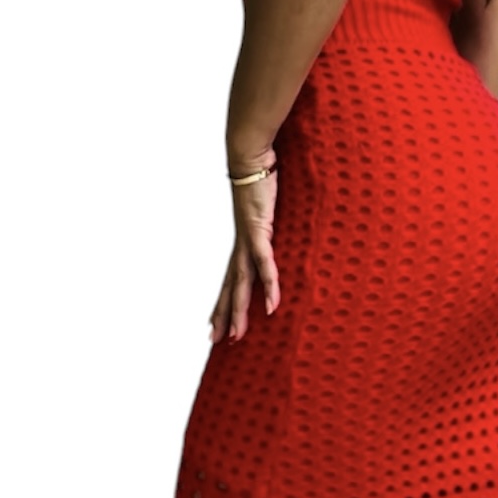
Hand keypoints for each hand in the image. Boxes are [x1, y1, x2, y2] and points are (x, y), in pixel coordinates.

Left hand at [209, 145, 280, 343]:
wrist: (250, 157)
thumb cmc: (261, 176)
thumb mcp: (271, 204)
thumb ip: (275, 218)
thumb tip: (282, 222)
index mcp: (244, 240)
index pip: (230, 277)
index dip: (222, 300)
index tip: (215, 322)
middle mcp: (242, 244)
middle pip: (230, 286)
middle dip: (223, 314)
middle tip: (216, 340)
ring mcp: (248, 239)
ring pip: (241, 282)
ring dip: (239, 310)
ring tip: (236, 334)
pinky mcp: (258, 231)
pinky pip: (264, 265)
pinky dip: (268, 286)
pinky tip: (271, 305)